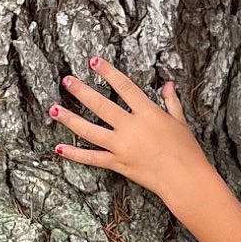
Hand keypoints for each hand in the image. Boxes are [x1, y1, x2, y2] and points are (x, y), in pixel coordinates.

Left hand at [50, 56, 207, 203]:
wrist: (185, 179)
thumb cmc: (187, 151)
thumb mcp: (180, 122)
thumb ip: (171, 102)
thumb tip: (168, 85)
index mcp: (148, 113)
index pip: (124, 87)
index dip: (108, 72)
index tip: (94, 62)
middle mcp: (131, 127)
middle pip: (100, 105)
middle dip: (81, 91)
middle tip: (67, 80)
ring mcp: (121, 146)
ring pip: (89, 130)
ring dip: (69, 119)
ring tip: (53, 109)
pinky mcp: (118, 163)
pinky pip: (92, 158)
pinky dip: (75, 154)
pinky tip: (60, 148)